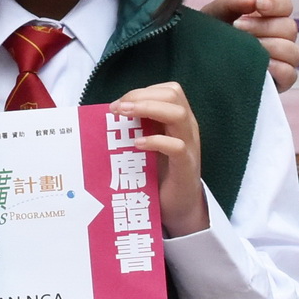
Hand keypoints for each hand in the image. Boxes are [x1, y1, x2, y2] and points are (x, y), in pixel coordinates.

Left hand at [109, 82, 208, 237]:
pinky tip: (137, 144)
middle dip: (141, 96)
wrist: (179, 208)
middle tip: (116, 108)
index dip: (141, 91)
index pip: (168, 90)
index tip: (118, 103)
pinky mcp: (186, 167)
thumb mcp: (147, 145)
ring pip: (178, 114)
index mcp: (178, 120)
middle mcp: (187, 128)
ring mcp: (190, 146)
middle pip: (174, 94)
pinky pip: (177, 147)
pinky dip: (156, 141)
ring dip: (147, 109)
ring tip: (123, 116)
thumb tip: (108, 115)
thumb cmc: (159, 174)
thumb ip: (137, 129)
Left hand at [199, 0, 298, 92]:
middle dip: (262, 26)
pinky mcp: (280, 82)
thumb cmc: (211, 34)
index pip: (285, 5)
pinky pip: (290, 74)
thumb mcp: (217, 12)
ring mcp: (282, 60)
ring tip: (243, 48)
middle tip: (237, 27)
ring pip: (292, 51)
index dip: (275, 4)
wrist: (195, 62)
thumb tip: (253, 1)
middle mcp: (280, 37)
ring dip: (268, 47)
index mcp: (269, 17)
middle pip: (289, 27)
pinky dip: (276, 68)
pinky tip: (257, 65)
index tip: (257, 5)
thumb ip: (235, 1)